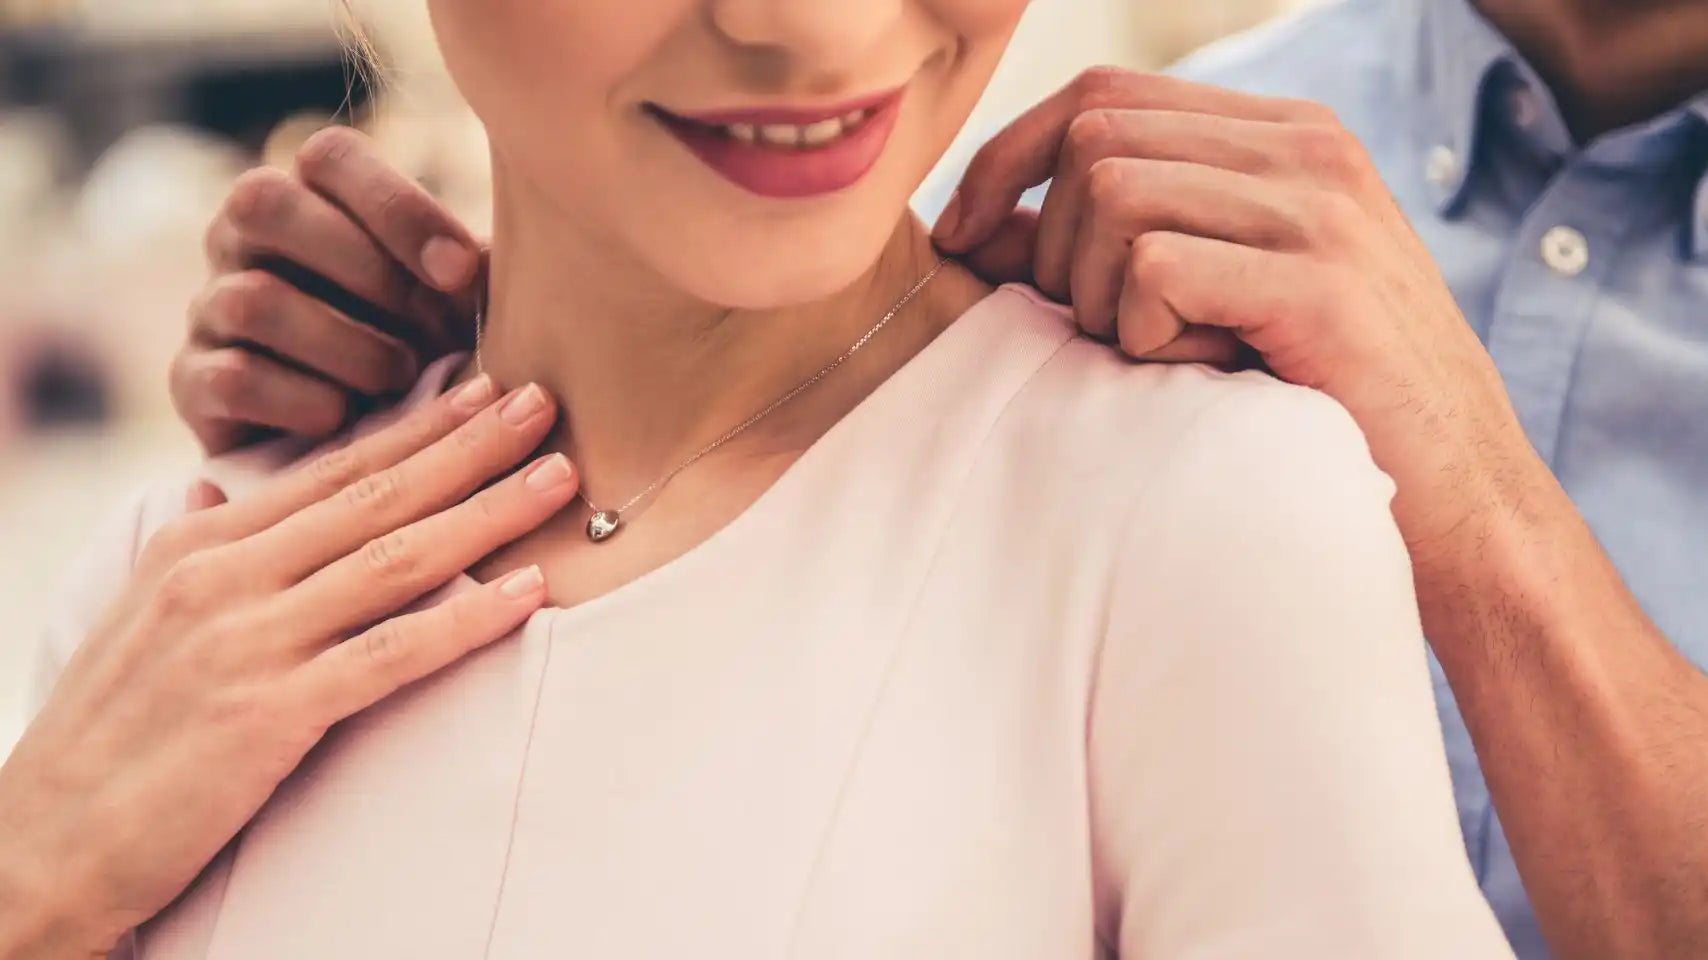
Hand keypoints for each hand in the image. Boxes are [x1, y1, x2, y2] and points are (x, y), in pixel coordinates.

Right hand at [0, 377, 576, 956]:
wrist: (42, 840)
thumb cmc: (104, 730)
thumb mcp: (139, 611)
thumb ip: (194, 544)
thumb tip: (216, 488)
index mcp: (202, 543)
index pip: (333, 471)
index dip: (418, 429)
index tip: (484, 391)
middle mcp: (227, 574)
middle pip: (376, 496)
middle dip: (470, 446)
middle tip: (544, 402)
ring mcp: (248, 640)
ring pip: (396, 559)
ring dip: (487, 513)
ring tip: (559, 477)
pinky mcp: (269, 713)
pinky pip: (390, 653)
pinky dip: (466, 619)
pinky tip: (527, 593)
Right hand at [174, 126, 485, 454]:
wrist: (358, 451)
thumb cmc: (424, 353)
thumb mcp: (458, 306)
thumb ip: (474, 272)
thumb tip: (514, 251)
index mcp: (310, 198)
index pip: (329, 157)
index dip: (397, 208)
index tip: (461, 274)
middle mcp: (243, 238)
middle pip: (265, 204)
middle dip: (364, 272)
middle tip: (433, 333)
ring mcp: (209, 306)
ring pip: (253, 296)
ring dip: (343, 344)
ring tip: (400, 380)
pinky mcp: (192, 381)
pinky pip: (231, 376)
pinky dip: (300, 400)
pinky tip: (345, 418)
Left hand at [934, 68, 1547, 567]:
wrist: (1460, 499)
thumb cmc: (1316, 401)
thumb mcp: (1210, 300)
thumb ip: (1112, 245)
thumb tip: (976, 229)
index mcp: (1282, 136)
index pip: (1101, 94)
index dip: (1009, 156)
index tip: (962, 235)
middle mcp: (1305, 149)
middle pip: (1094, 136)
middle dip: (1051, 241)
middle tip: (1093, 328)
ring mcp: (1319, 209)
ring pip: (1114, 195)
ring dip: (1097, 293)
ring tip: (1156, 354)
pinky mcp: (1318, 284)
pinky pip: (1156, 269)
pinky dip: (1142, 333)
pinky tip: (1193, 372)